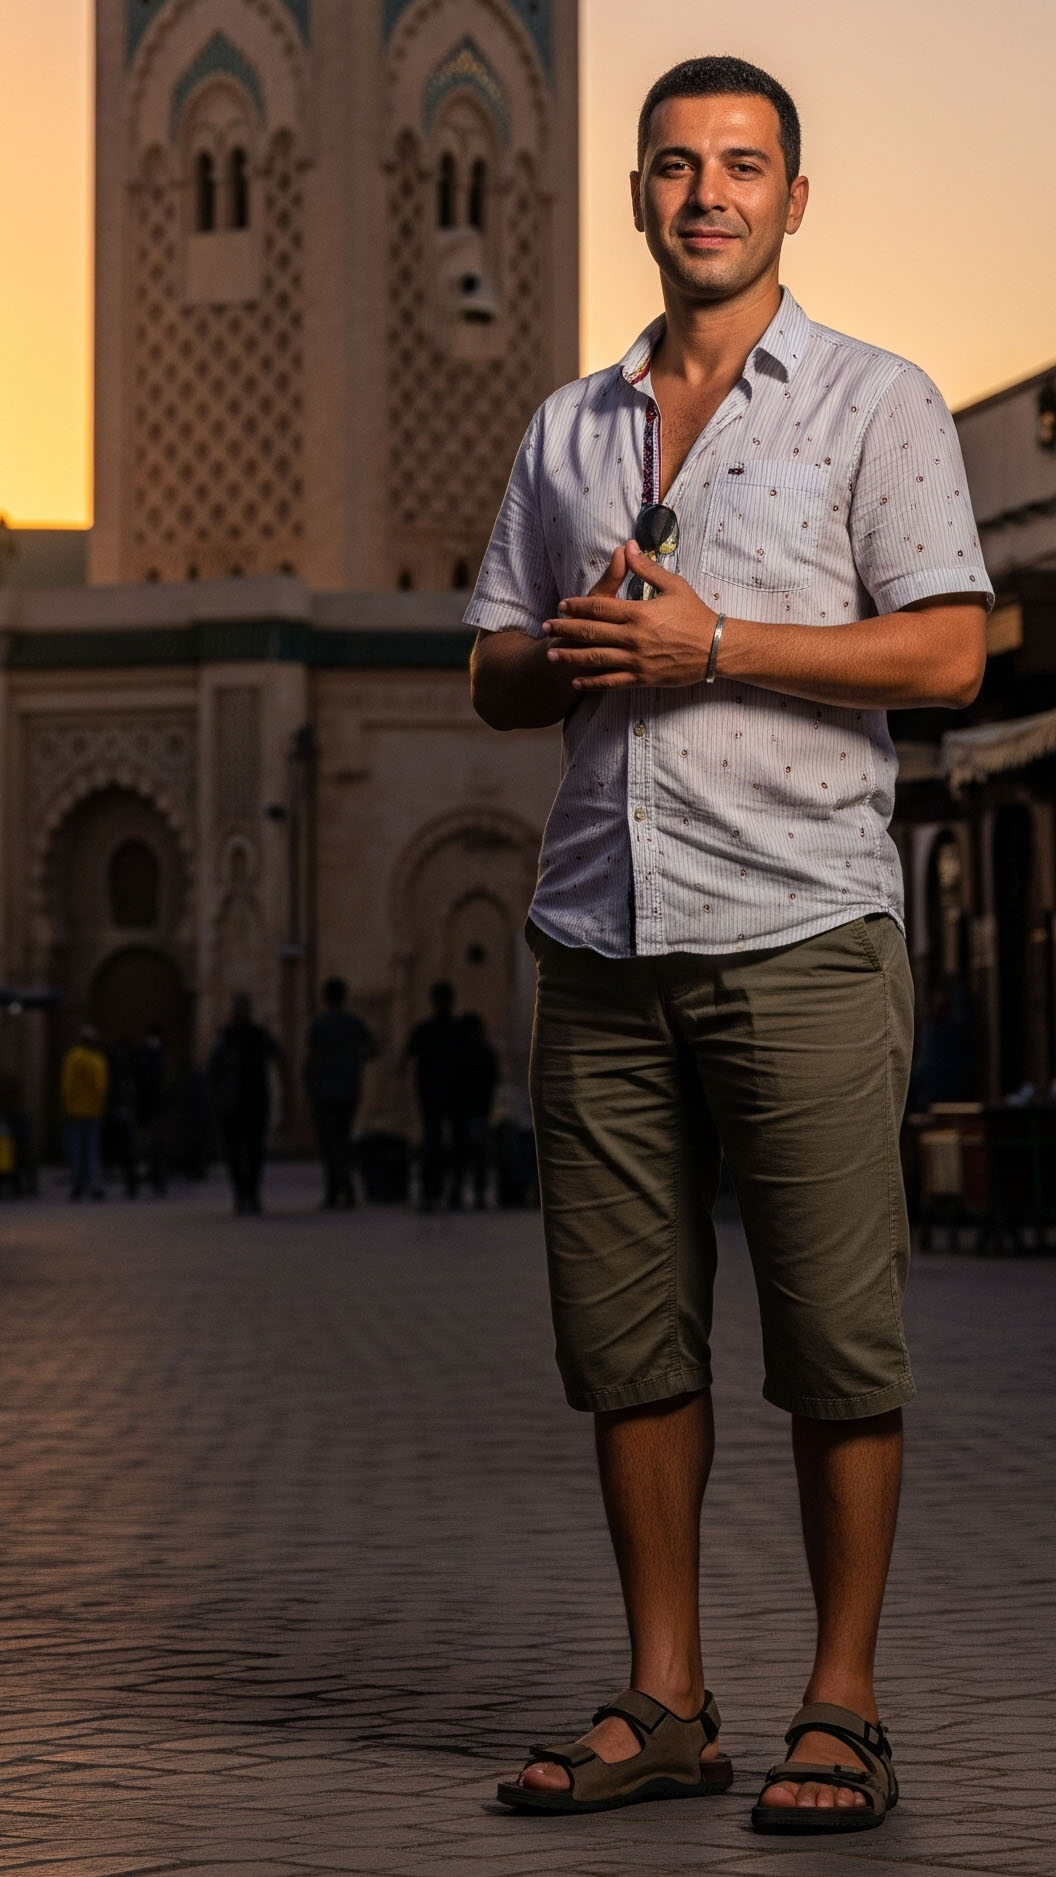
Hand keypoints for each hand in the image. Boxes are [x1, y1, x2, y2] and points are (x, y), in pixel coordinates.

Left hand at [543, 541, 718, 689]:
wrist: (717, 648)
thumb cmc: (696, 614)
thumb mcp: (673, 585)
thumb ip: (646, 568)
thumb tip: (628, 546)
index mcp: (638, 613)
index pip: (599, 607)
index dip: (577, 606)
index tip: (561, 605)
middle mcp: (633, 637)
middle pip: (590, 632)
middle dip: (565, 629)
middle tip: (546, 627)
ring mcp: (636, 660)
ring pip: (595, 659)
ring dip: (571, 656)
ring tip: (552, 654)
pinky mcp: (643, 678)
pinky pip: (612, 682)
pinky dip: (592, 682)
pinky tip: (576, 680)